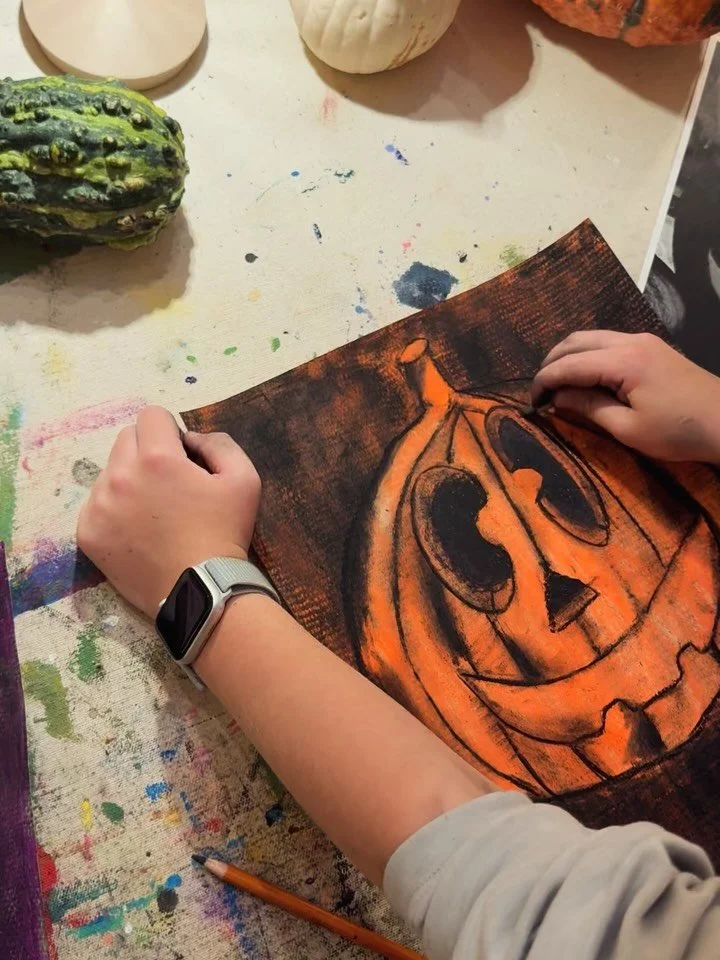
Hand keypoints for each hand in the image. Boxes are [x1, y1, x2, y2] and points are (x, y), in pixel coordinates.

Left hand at [77, 406, 260, 617]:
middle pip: (126, 438)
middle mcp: (120, 476)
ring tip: (154, 511)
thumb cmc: (225, 534)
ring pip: (109, 471)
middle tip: (170, 483)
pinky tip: (138, 529)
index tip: (183, 455)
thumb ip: (219, 443)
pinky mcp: (88, 532)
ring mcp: (99, 505)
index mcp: (158, 458)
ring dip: (130, 479)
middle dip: (148, 450)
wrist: (200, 592)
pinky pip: (96, 503)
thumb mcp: (245, 479)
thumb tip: (191, 437)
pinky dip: (114, 508)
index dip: (171, 430)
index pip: (151, 415)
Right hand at [531, 331, 719, 462]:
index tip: (531, 402)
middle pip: (576, 341)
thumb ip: (588, 407)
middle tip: (540, 392)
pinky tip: (583, 378)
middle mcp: (630, 341)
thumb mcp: (628, 429)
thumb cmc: (678, 432)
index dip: (544, 381)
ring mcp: (642, 340)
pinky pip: (608, 343)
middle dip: (551, 364)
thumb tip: (557, 397)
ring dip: (568, 357)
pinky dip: (587, 356)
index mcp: (623, 361)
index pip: (568, 364)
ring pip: (591, 338)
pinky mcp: (651, 347)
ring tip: (557, 386)